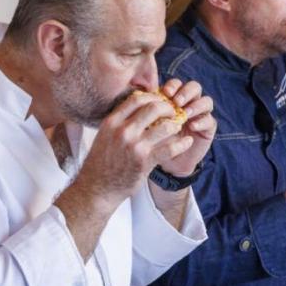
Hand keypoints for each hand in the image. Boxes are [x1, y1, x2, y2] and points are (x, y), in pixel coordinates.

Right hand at [75, 89, 191, 208]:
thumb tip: (140, 105)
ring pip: (165, 127)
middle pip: (154, 107)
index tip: (161, 101)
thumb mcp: (105, 135)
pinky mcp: (145, 161)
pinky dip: (182, 144)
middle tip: (174, 112)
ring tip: (178, 128)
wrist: (97, 188)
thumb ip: (121, 121)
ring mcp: (135, 146)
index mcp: (112, 122)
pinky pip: (170, 148)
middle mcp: (123, 131)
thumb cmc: (102, 162)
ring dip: (175, 125)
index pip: (137, 98)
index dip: (153, 96)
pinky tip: (188, 142)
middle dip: (168, 108)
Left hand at [156, 79, 216, 176]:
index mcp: (175, 99)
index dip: (173, 85)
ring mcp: (201, 115)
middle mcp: (190, 104)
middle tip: (177, 101)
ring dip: (196, 105)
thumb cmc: (156, 142)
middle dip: (186, 92)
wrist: (168, 163)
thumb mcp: (150, 125)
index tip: (165, 93)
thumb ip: (150, 111)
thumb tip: (141, 96)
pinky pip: (210, 120)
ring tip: (185, 114)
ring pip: (206, 101)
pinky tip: (192, 126)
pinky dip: (201, 121)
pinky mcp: (208, 128)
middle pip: (195, 87)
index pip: (177, 84)